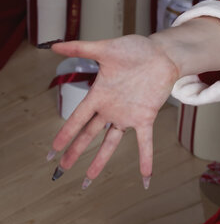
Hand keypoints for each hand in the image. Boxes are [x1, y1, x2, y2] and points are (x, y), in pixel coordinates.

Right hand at [48, 36, 179, 186]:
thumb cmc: (135, 49)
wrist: (161, 53)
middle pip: (88, 135)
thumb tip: (54, 45)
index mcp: (98, 95)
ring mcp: (127, 115)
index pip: (77, 119)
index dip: (65, 134)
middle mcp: (110, 109)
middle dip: (74, 152)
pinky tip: (146, 177)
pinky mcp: (145, 117)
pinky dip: (145, 159)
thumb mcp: (105, 48)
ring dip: (100, 160)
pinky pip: (144, 142)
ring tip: (89, 178)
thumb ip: (80, 48)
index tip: (53, 150)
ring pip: (110, 143)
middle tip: (61, 168)